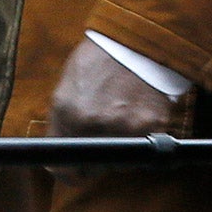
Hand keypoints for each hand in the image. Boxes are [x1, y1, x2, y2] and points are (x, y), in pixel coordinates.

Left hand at [47, 39, 184, 180]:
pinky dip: (142, 139)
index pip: (65, 170)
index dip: (70, 173)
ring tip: (122, 119)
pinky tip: (138, 117)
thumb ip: (61, 124)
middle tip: (104, 134)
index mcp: (68, 113)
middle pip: (95, 169)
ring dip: (120, 150)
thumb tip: (59, 157)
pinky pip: (144, 150)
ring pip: (121, 163)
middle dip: (97, 159)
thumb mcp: (67, 87)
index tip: (77, 170)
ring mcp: (124, 127)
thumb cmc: (100, 59)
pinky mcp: (152, 126)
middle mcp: (94, 125)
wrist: (137, 39)